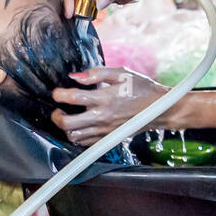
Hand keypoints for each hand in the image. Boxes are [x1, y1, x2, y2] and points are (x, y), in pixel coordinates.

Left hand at [50, 66, 169, 145]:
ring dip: (65, 127)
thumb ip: (98, 73)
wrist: (159, 108)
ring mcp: (105, 130)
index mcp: (105, 98)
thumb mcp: (122, 73)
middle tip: (58, 108)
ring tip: (67, 117)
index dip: (59, 94)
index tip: (58, 92)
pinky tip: (79, 126)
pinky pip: (85, 143)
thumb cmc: (142, 88)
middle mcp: (103, 116)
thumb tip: (76, 77)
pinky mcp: (109, 138)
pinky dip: (77, 136)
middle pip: (68, 123)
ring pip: (74, 136)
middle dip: (56, 116)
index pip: (72, 97)